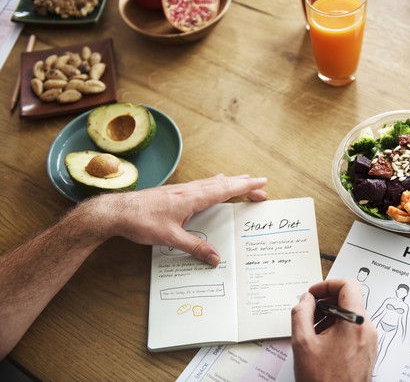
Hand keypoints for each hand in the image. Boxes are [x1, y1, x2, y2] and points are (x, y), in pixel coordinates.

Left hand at [91, 174, 266, 265]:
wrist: (117, 212)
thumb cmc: (141, 221)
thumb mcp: (170, 238)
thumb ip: (195, 248)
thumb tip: (215, 259)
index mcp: (192, 198)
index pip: (225, 190)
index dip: (245, 187)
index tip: (261, 183)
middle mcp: (189, 190)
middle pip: (223, 184)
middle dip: (243, 184)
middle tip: (260, 186)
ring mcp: (181, 190)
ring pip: (212, 182)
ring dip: (230, 182)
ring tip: (242, 180)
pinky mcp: (174, 193)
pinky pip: (201, 185)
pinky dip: (214, 184)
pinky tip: (212, 184)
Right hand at [291, 279, 377, 381]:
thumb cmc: (323, 381)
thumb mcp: (302, 342)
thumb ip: (301, 313)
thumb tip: (305, 299)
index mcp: (355, 323)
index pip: (348, 285)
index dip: (327, 284)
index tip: (313, 294)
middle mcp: (367, 329)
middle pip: (349, 299)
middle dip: (325, 302)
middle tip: (308, 312)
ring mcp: (370, 341)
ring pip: (350, 315)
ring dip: (330, 316)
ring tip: (312, 331)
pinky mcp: (368, 351)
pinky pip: (353, 329)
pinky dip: (337, 328)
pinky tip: (321, 342)